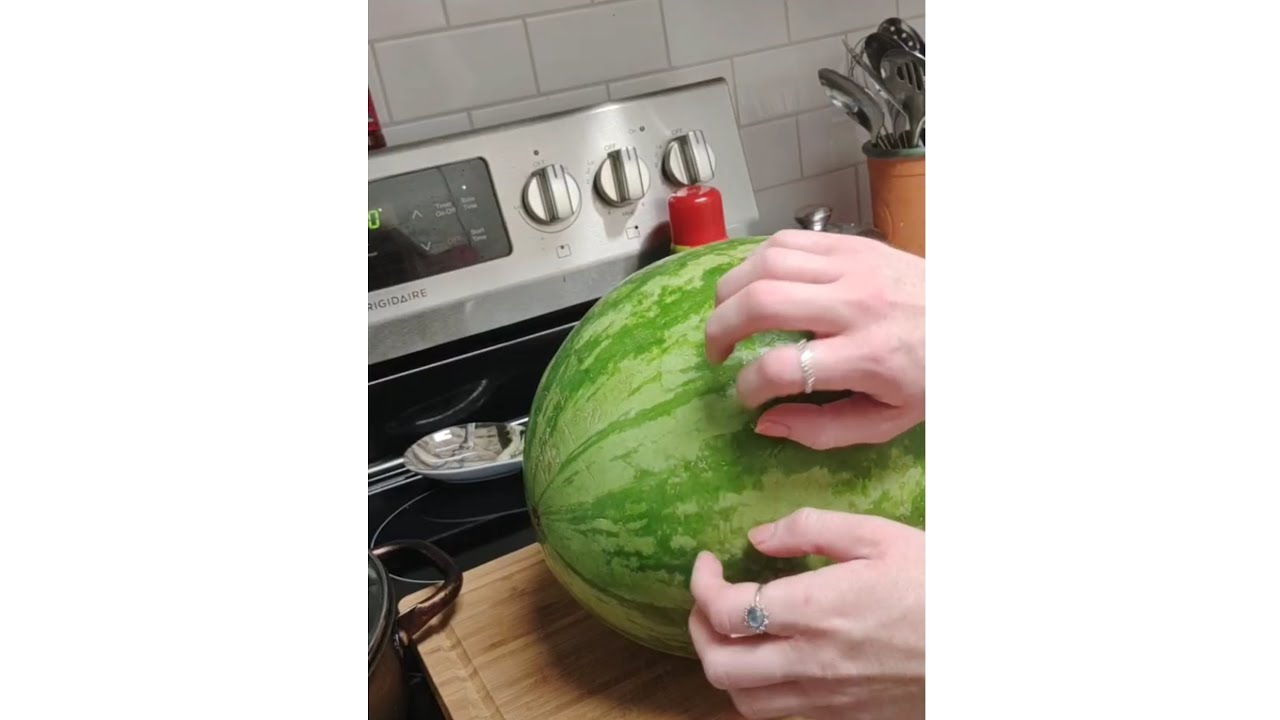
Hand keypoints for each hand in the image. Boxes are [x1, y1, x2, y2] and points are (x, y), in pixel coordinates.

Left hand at [688, 508, 923, 719]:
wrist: (993, 642)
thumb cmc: (939, 581)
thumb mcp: (879, 535)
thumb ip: (810, 529)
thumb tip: (758, 537)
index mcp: (817, 609)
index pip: (725, 610)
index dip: (701, 584)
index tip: (707, 563)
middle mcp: (813, 660)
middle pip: (720, 664)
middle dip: (698, 628)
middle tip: (708, 599)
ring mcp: (828, 696)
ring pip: (743, 699)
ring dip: (723, 665)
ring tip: (731, 632)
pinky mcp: (845, 715)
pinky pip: (779, 715)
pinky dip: (756, 691)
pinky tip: (768, 661)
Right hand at [705, 230, 924, 448]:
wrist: (979, 320)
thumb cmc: (931, 377)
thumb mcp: (887, 421)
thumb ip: (823, 430)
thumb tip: (765, 422)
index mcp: (868, 357)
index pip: (782, 367)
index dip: (748, 387)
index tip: (746, 396)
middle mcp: (856, 305)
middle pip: (761, 303)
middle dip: (719, 330)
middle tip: (716, 352)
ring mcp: (853, 267)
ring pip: (765, 264)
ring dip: (731, 292)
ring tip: (728, 316)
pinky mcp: (852, 244)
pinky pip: (786, 241)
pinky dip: (756, 262)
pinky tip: (756, 286)